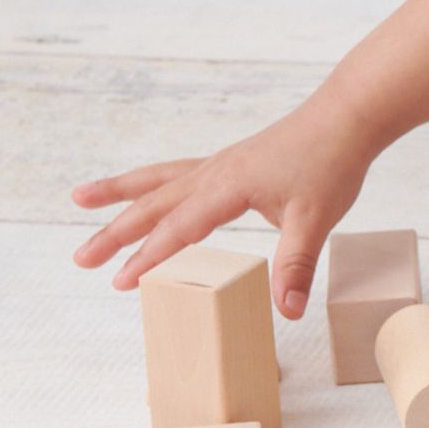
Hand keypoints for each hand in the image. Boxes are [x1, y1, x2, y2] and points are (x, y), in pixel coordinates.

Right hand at [69, 78, 379, 316]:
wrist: (348, 116)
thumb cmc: (332, 161)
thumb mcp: (317, 218)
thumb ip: (296, 265)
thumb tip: (287, 311)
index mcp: (229, 186)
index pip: (180, 227)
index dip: (149, 256)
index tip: (121, 280)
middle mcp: (216, 172)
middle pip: (154, 204)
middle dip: (115, 232)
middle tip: (81, 258)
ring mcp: (221, 164)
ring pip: (158, 180)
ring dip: (120, 193)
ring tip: (80, 197)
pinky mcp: (231, 161)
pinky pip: (178, 172)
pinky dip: (152, 182)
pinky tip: (143, 189)